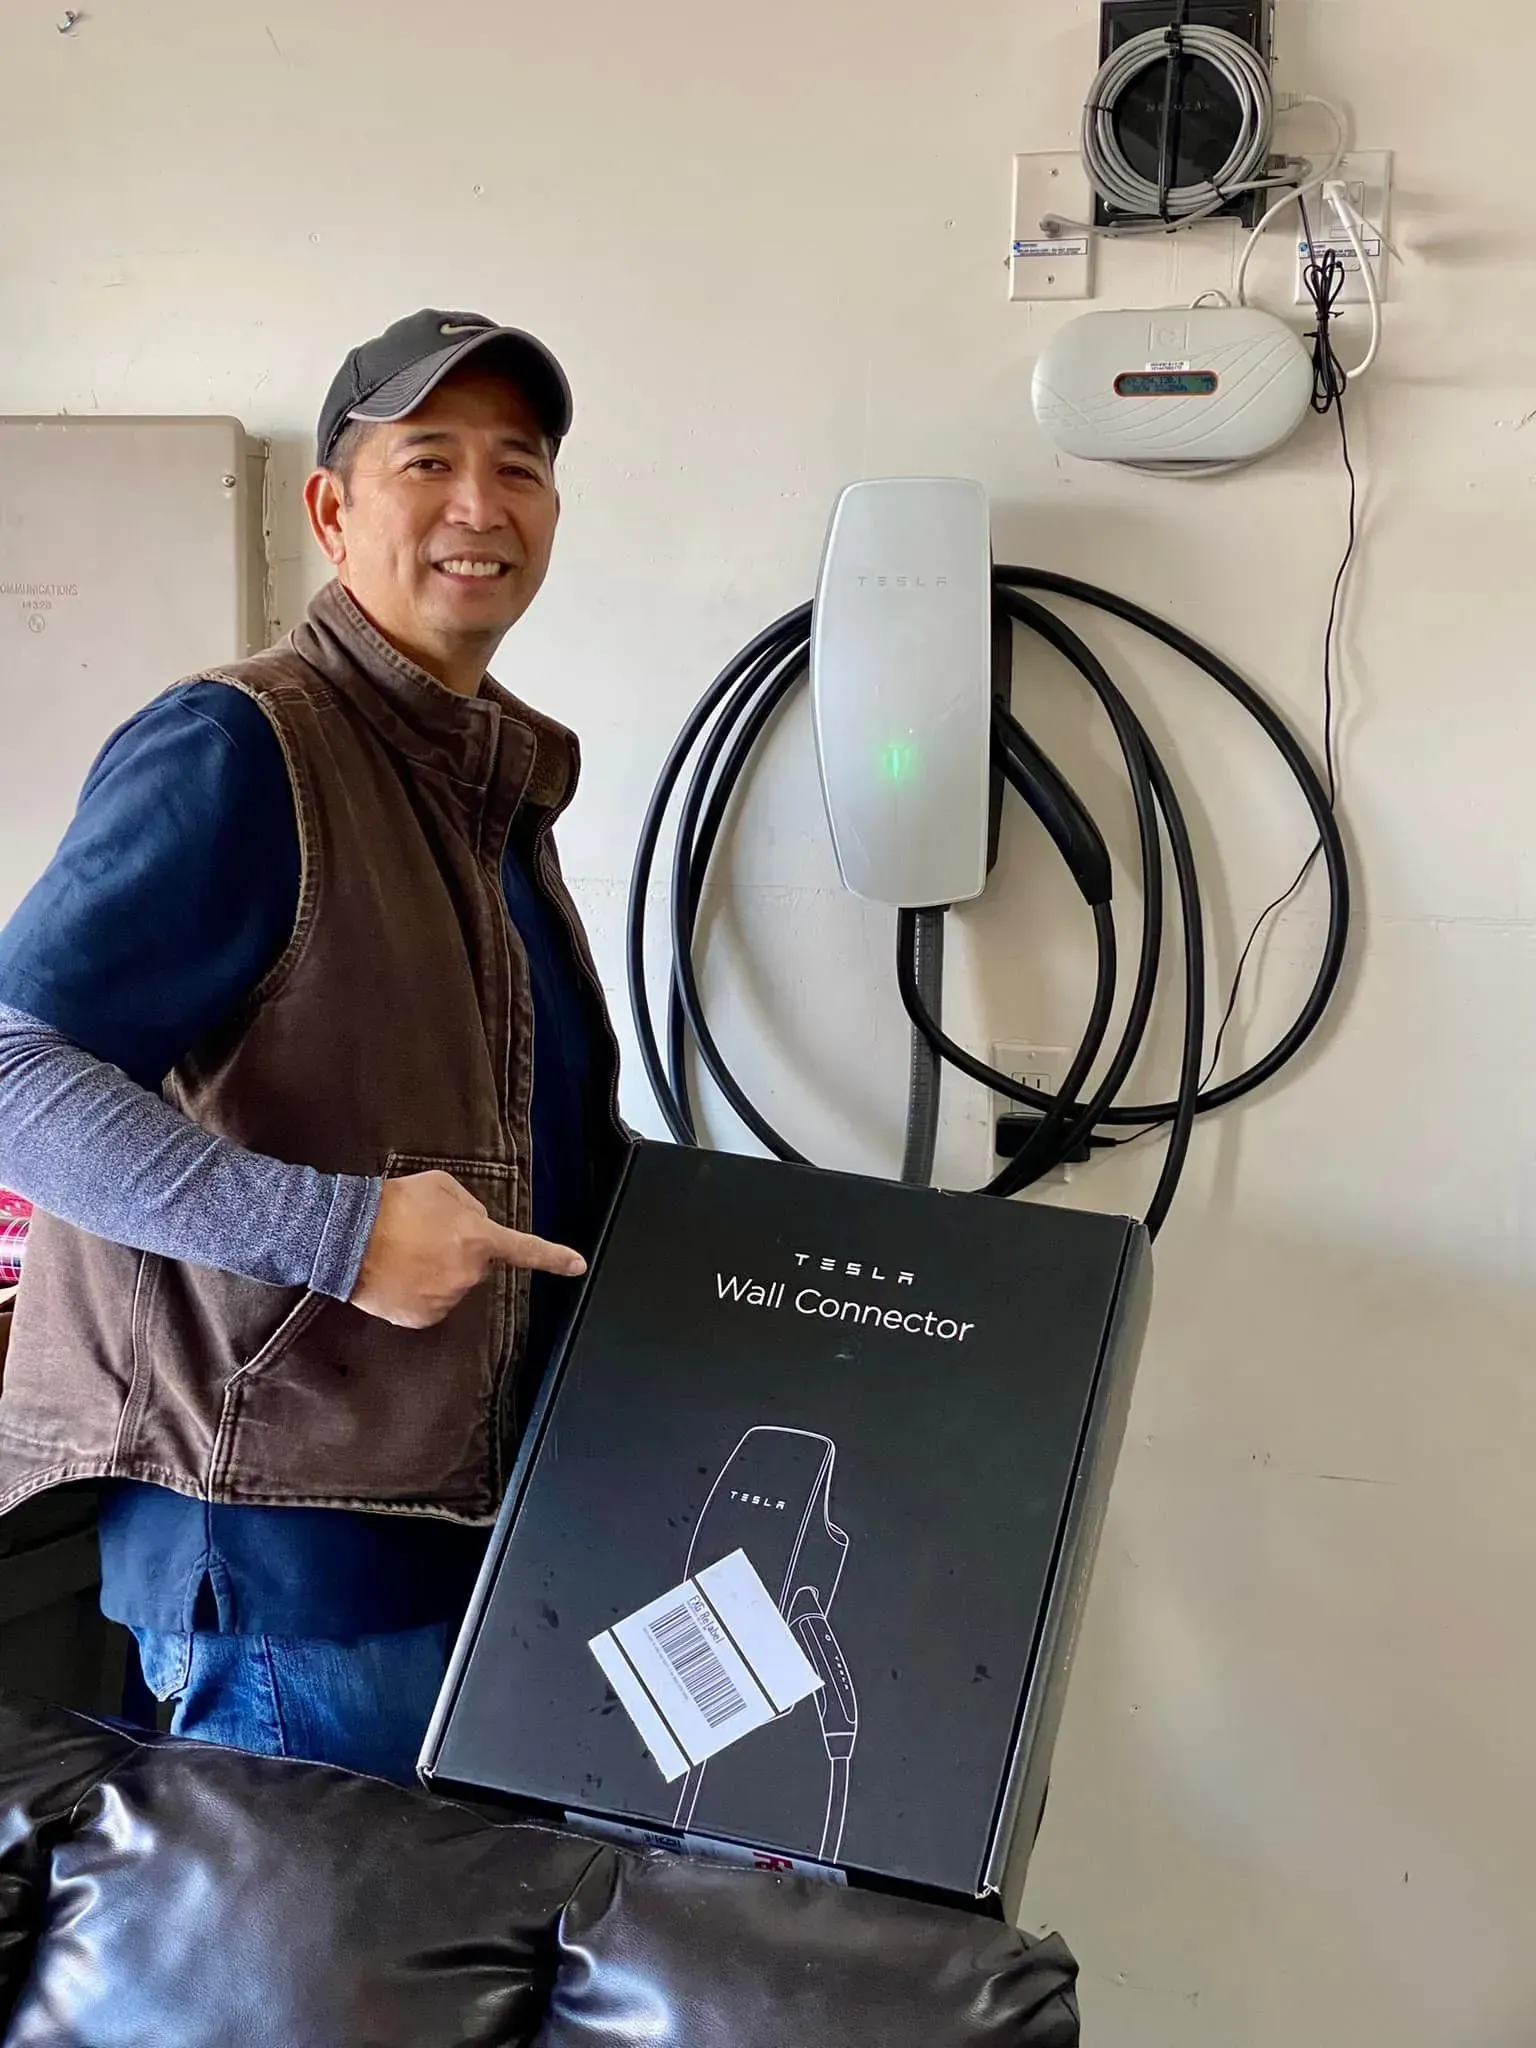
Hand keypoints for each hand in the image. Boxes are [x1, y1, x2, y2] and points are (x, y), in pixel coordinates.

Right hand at [349, 1170, 584, 1329]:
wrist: (347, 1238)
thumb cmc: (394, 1205)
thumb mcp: (440, 1187)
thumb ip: (469, 1206)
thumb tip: (477, 1223)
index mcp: (479, 1239)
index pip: (526, 1250)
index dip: (554, 1258)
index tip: (578, 1266)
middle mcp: (468, 1275)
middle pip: (475, 1266)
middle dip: (458, 1253)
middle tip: (423, 1237)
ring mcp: (445, 1300)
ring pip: (451, 1286)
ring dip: (436, 1273)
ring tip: (404, 1254)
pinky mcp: (421, 1318)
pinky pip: (429, 1305)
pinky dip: (416, 1294)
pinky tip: (397, 1275)